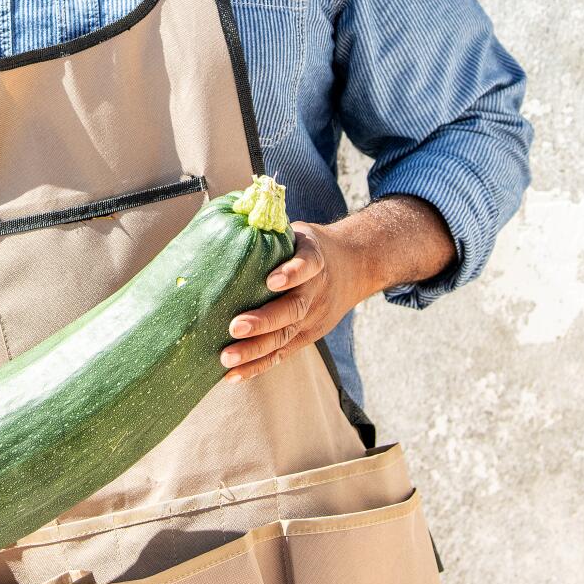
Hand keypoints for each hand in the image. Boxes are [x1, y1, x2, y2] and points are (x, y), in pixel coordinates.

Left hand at [218, 220, 366, 383]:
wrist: (356, 266)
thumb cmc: (310, 247)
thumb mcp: (299, 230)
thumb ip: (270, 227)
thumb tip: (232, 208)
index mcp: (315, 259)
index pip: (307, 264)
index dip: (292, 272)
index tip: (272, 279)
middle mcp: (316, 291)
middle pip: (293, 309)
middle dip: (263, 320)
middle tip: (235, 326)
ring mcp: (313, 318)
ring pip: (285, 337)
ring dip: (255, 350)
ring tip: (227, 357)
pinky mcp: (307, 337)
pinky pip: (281, 354)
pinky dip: (257, 366)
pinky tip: (232, 375)